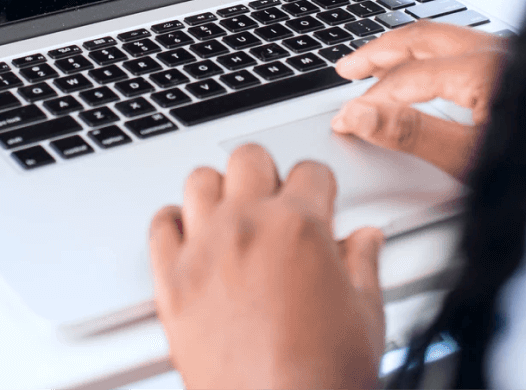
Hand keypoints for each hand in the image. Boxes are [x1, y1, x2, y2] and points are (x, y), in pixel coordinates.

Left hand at [149, 144, 384, 388]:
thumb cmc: (320, 378)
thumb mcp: (365, 315)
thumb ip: (364, 265)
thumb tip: (365, 241)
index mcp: (300, 227)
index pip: (310, 171)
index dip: (319, 187)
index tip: (317, 200)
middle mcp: (249, 228)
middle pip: (248, 158)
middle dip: (266, 174)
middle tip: (275, 200)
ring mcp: (205, 252)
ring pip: (199, 181)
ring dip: (218, 192)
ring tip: (232, 213)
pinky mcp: (172, 284)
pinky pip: (159, 228)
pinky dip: (173, 225)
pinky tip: (190, 237)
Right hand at [331, 21, 508, 177]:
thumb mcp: (468, 159)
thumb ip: (411, 134)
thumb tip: (361, 116)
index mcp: (485, 69)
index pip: (409, 77)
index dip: (371, 98)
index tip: (345, 118)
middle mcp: (498, 51)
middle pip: (422, 39)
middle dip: (379, 53)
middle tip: (347, 69)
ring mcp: (511, 54)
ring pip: (443, 38)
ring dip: (403, 50)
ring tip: (376, 66)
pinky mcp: (519, 64)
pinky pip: (463, 47)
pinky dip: (430, 55)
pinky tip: (421, 71)